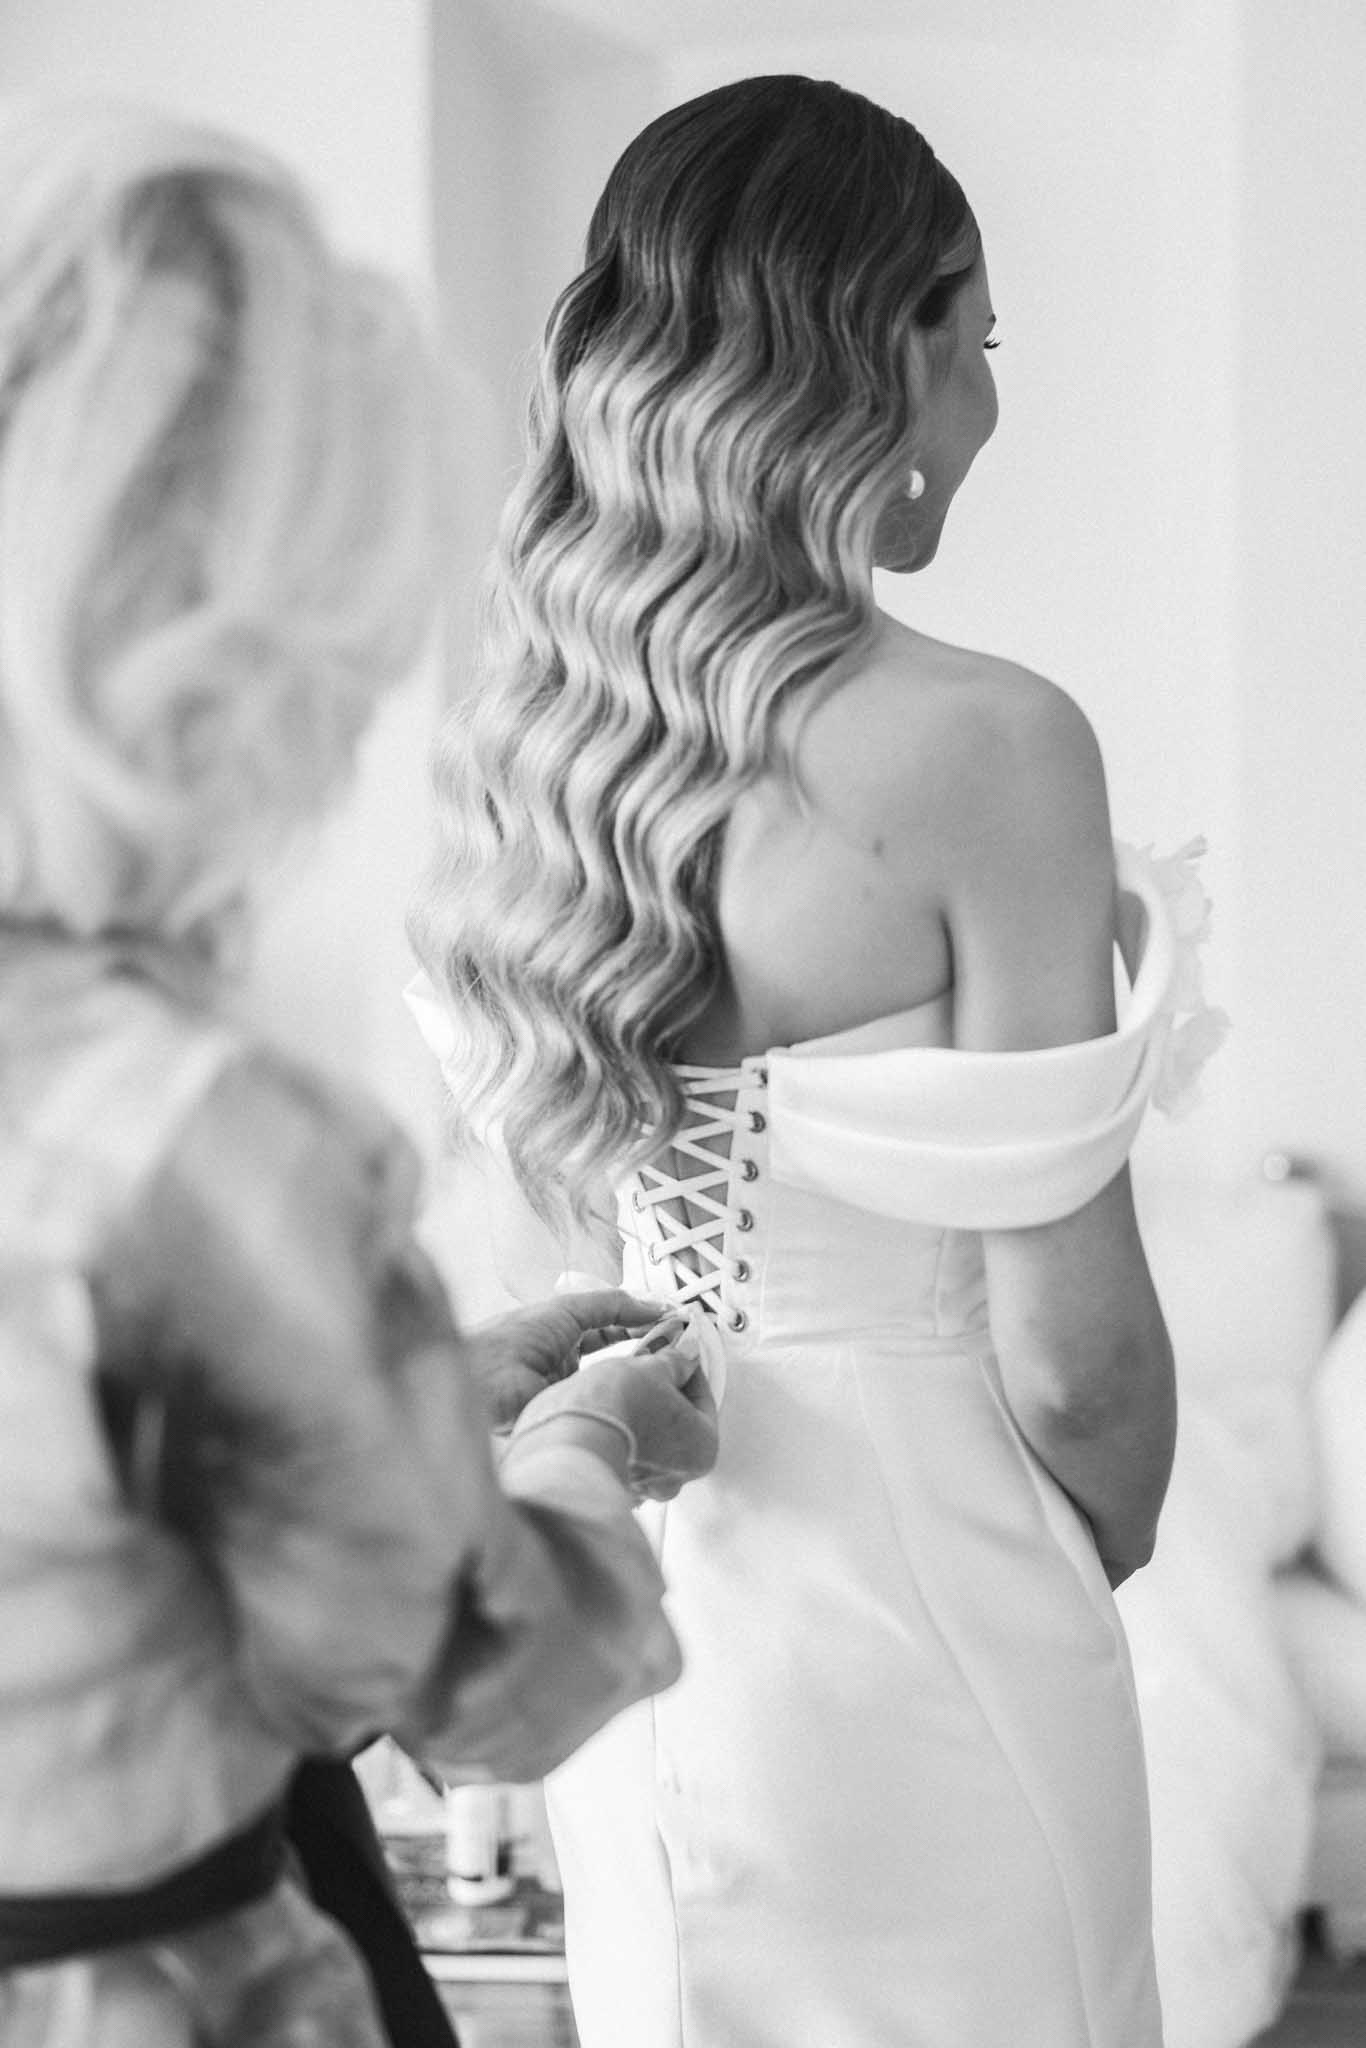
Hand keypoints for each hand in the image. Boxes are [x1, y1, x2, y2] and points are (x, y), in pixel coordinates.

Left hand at [465, 1291, 669, 1431]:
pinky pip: (607, 1407)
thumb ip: (611, 1305)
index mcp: (561, 1333)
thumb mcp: (568, 1311)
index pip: (611, 1327)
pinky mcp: (572, 1418)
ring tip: (674, 1370)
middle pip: (618, 1355)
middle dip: (648, 1349)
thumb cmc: (513, 1339)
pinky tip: (650, 1396)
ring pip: (616, 1382)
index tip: (671, 1322)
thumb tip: (652, 1305)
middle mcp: (567, 1363)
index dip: (640, 1323)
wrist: (484, 1380)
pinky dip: (628, 1400)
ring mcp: (570, 1391)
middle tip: (681, 1346)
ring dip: (642, 1376)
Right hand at [509, 1339, 718, 1501]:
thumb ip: (675, 1361)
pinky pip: (623, 1451)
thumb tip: (688, 1353)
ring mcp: (643, 1486)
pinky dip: (620, 1431)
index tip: (676, 1352)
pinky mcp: (611, 1485)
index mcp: (702, 1449)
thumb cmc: (615, 1409)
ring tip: (620, 1385)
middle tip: (648, 1366)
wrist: (566, 1442)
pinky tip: (607, 1410)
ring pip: (650, 1437)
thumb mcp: (651, 1369)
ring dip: (640, 1411)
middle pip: (677, 1421)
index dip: (687, 1367)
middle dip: (663, 1391)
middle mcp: (677, 1477)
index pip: (704, 1398)